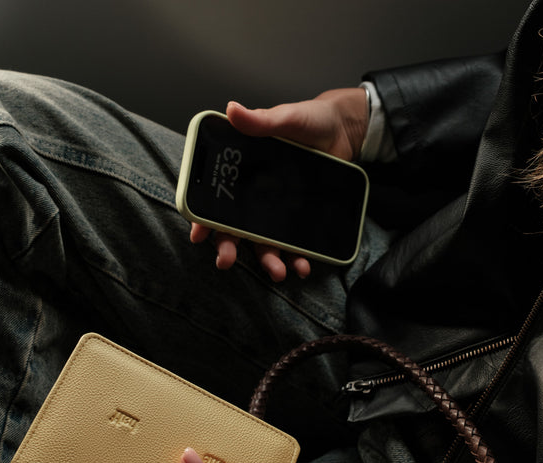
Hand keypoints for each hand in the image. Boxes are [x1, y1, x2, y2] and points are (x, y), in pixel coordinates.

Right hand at [191, 88, 368, 281]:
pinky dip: (297, 259)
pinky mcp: (299, 220)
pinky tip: (302, 266)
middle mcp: (254, 197)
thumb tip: (232, 110)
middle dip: (228, 248)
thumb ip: (261, 120)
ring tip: (277, 273)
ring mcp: (276, 212)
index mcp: (242, 174)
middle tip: (225, 261)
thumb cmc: (308, 120)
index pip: (214, 200)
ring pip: (264, 244)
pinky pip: (294, 245)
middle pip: (234, 229)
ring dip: (267, 262)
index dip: (202, 218)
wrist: (344, 130)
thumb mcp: (285, 118)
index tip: (198, 234)